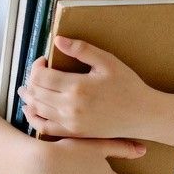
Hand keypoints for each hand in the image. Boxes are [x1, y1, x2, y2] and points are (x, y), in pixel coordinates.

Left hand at [18, 36, 154, 138]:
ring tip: (29, 88)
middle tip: (38, 72)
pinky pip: (45, 128)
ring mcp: (71, 123)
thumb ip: (81, 49)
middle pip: (36, 93)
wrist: (143, 114)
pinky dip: (34, 118)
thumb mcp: (107, 61)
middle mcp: (70, 107)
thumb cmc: (128, 85)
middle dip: (32, 80)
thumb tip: (58, 40)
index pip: (41, 76)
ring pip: (37, 110)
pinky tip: (32, 109)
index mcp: (77, 87)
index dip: (36, 66)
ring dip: (30, 97)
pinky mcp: (74, 134)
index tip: (44, 60)